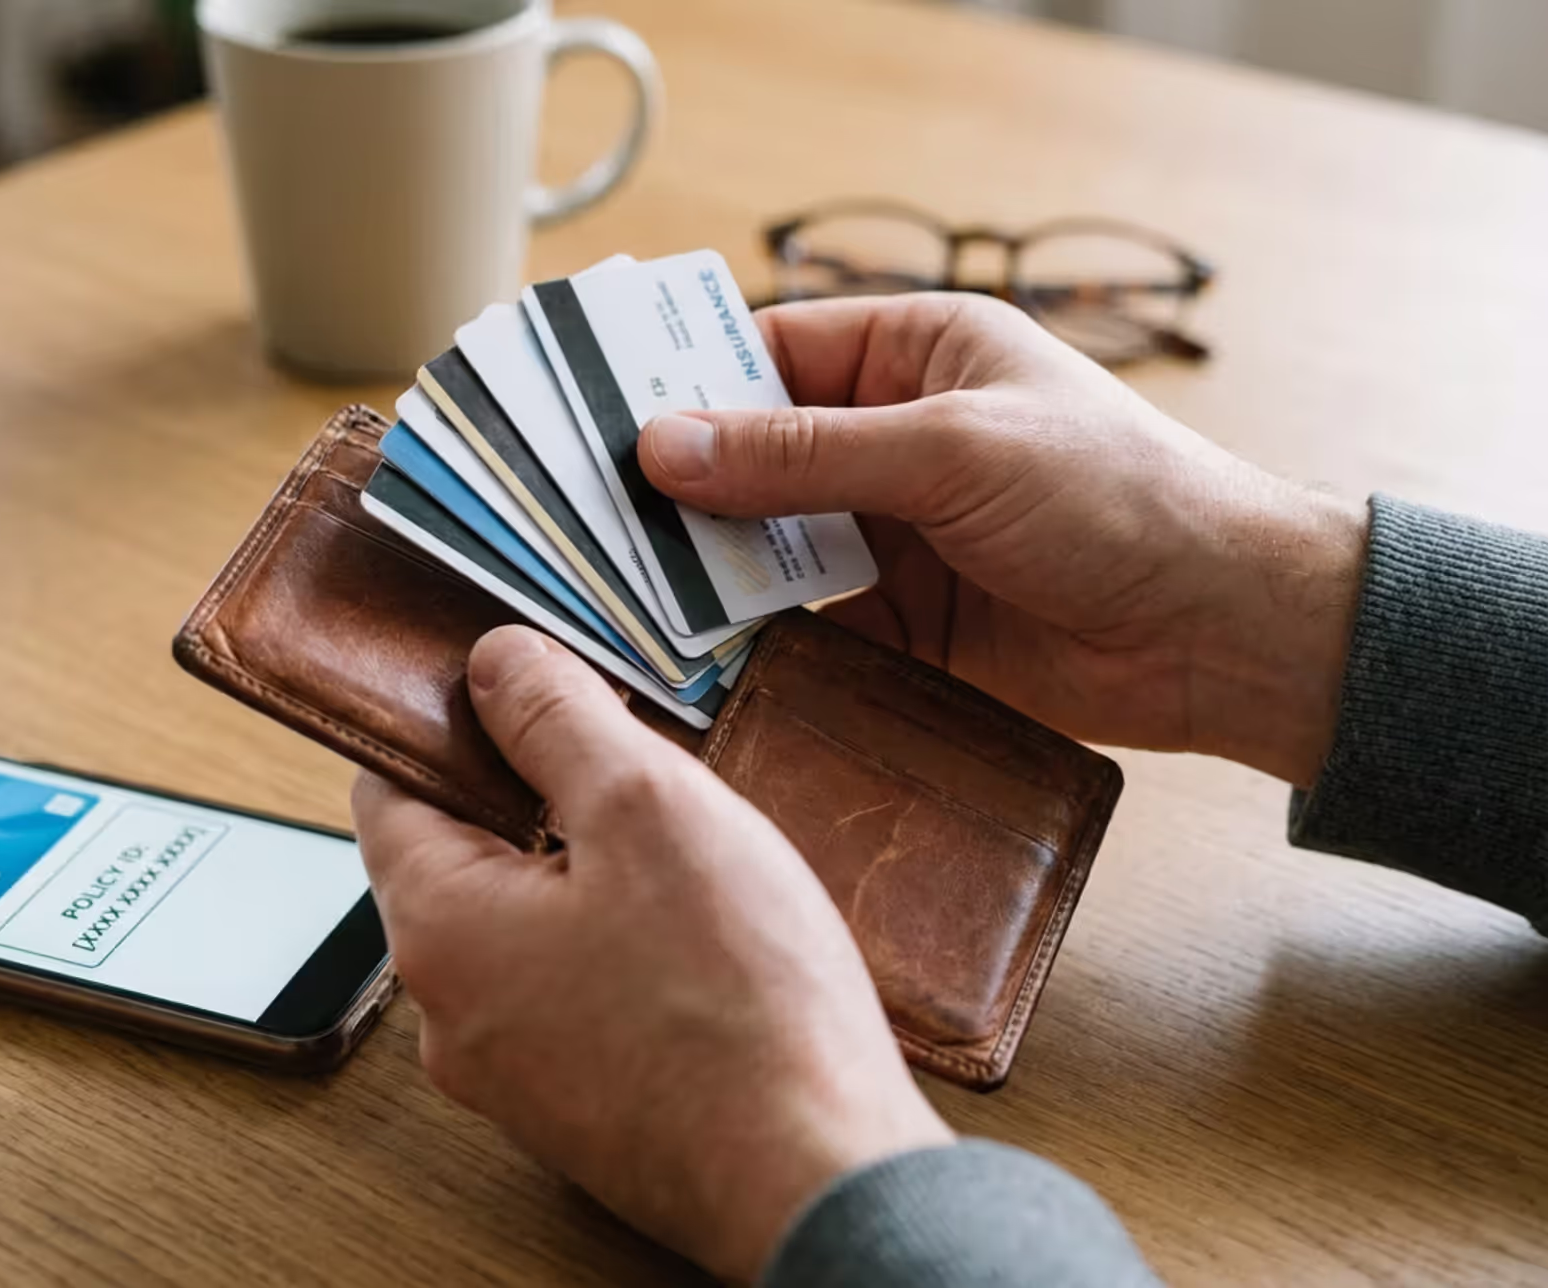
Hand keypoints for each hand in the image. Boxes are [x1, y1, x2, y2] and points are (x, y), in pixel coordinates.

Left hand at [352, 626, 952, 1283]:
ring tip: (682, 854)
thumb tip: (494, 662)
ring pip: (525, 930)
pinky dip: (617, 950)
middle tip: (631, 765)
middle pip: (461, 859)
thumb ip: (557, 720)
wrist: (816, 1179)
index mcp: (438, 930)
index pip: (388, 789)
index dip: (449, 723)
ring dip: (585, 877)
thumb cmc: (735, 1004)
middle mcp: (451, 1015)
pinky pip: (572, 996)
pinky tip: (699, 939)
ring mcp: (515, 1074)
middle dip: (536, 798)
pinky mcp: (581, 1110)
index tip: (518, 687)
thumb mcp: (646, 807)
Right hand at [640, 294, 1366, 788]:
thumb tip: (665, 446)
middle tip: (585, 516)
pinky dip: (755, 640)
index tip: (593, 416)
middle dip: (681, 488)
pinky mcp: (901, 626)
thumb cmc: (1117, 496)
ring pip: (769, 546)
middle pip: (756, 456)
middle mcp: (895, 439)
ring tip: (618, 587)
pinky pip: (805, 626)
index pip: (770, 354)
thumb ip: (804, 453)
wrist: (1218, 634)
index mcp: (918, 354)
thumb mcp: (952, 450)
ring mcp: (894, 537)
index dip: (684, 382)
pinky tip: (694, 653)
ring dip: (709, 569)